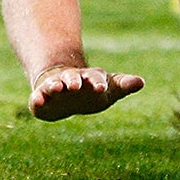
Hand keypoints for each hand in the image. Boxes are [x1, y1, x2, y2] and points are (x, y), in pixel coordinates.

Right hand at [29, 64, 144, 121]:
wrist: (65, 88)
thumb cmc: (92, 90)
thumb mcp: (110, 89)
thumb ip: (124, 85)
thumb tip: (142, 82)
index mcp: (90, 78)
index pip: (96, 78)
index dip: (98, 82)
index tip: (101, 88)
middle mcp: (72, 79)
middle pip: (73, 77)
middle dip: (74, 80)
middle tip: (75, 84)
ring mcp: (55, 87)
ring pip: (54, 84)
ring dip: (55, 85)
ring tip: (56, 87)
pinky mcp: (41, 98)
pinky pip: (38, 97)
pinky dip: (37, 98)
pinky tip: (38, 101)